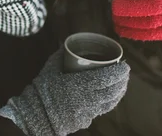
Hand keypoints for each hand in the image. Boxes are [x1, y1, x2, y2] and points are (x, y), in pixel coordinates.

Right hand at [0, 48, 129, 135]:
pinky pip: (102, 110)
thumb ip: (61, 54)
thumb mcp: (51, 67)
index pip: (106, 78)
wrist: (37, 113)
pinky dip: (110, 102)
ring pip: (110, 102)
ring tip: (121, 84)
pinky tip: (112, 97)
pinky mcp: (86, 120)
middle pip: (112, 91)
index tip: (125, 65)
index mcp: (79, 84)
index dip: (118, 73)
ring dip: (119, 92)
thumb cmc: (43, 88)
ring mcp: (88, 112)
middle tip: (125, 73)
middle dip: (122, 82)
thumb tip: (68, 41)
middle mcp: (87, 100)